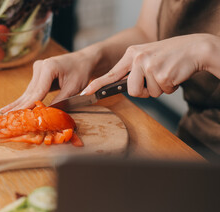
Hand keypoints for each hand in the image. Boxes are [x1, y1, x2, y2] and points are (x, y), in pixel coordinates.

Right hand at [0, 51, 93, 112]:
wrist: (84, 60)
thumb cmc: (81, 72)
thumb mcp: (73, 88)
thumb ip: (60, 101)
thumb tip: (47, 114)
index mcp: (49, 67)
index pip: (37, 91)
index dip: (28, 106)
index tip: (19, 116)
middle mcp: (40, 66)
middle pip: (29, 92)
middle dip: (19, 106)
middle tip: (5, 117)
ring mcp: (38, 69)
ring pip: (28, 91)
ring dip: (18, 103)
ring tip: (3, 113)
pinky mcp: (38, 74)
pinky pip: (31, 90)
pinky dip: (24, 100)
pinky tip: (12, 106)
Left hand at [81, 34, 210, 97]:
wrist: (195, 48)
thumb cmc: (170, 55)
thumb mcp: (147, 56)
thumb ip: (134, 69)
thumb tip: (124, 86)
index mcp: (132, 54)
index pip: (112, 73)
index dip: (98, 85)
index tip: (86, 92)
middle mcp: (138, 58)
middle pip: (132, 91)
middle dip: (144, 92)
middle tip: (155, 80)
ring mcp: (149, 66)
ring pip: (148, 93)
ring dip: (159, 89)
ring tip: (166, 73)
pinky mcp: (162, 74)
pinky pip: (163, 92)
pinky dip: (170, 88)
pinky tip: (174, 74)